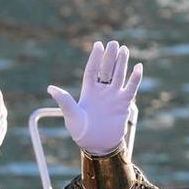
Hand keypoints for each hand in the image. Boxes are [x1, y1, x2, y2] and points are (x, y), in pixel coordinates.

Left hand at [48, 40, 142, 156]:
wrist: (97, 145)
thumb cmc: (81, 132)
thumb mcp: (71, 116)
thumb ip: (64, 101)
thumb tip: (50, 88)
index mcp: (88, 91)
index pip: (92, 70)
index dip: (95, 58)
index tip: (98, 45)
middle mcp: (101, 91)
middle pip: (106, 70)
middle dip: (110, 57)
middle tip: (113, 43)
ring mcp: (113, 97)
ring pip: (119, 75)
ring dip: (121, 63)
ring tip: (124, 49)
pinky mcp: (123, 104)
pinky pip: (130, 88)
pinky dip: (134, 78)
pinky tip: (138, 67)